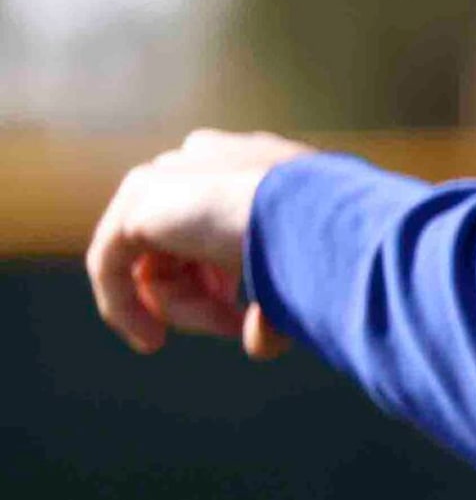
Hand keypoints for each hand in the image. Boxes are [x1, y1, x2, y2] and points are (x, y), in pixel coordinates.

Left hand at [87, 129, 319, 357]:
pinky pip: (112, 267)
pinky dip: (127, 308)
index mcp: (254, 161)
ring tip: (225, 325)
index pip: (219, 216)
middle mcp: (207, 158)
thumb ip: (278, 293)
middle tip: (233, 325)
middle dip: (203, 292)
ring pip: (155, 260)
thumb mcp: (314, 263)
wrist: (320, 217)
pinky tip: (151, 340)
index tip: (247, 310)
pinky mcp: (137, 205)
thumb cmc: (338, 240)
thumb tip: (260, 341)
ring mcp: (167, 176)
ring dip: (186, 306)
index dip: (227, 273)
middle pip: (181, 241)